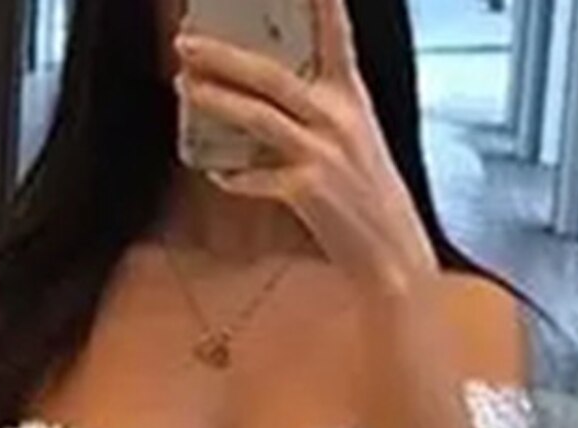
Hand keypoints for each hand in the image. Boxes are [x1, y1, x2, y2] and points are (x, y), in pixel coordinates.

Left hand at [175, 0, 438, 295]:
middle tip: (185, 42)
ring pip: (257, 116)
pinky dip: (233, 176)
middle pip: (271, 74)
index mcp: (353, 98)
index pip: (335, 36)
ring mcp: (322, 154)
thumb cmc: (370, 197)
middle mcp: (338, 118)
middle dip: (223, 56)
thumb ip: (320, 112)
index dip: (321, 3)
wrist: (392, 252)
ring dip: (215, 100)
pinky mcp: (307, 190)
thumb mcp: (356, 140)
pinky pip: (255, 177)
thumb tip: (266, 95)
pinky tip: (216, 174)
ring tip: (184, 86)